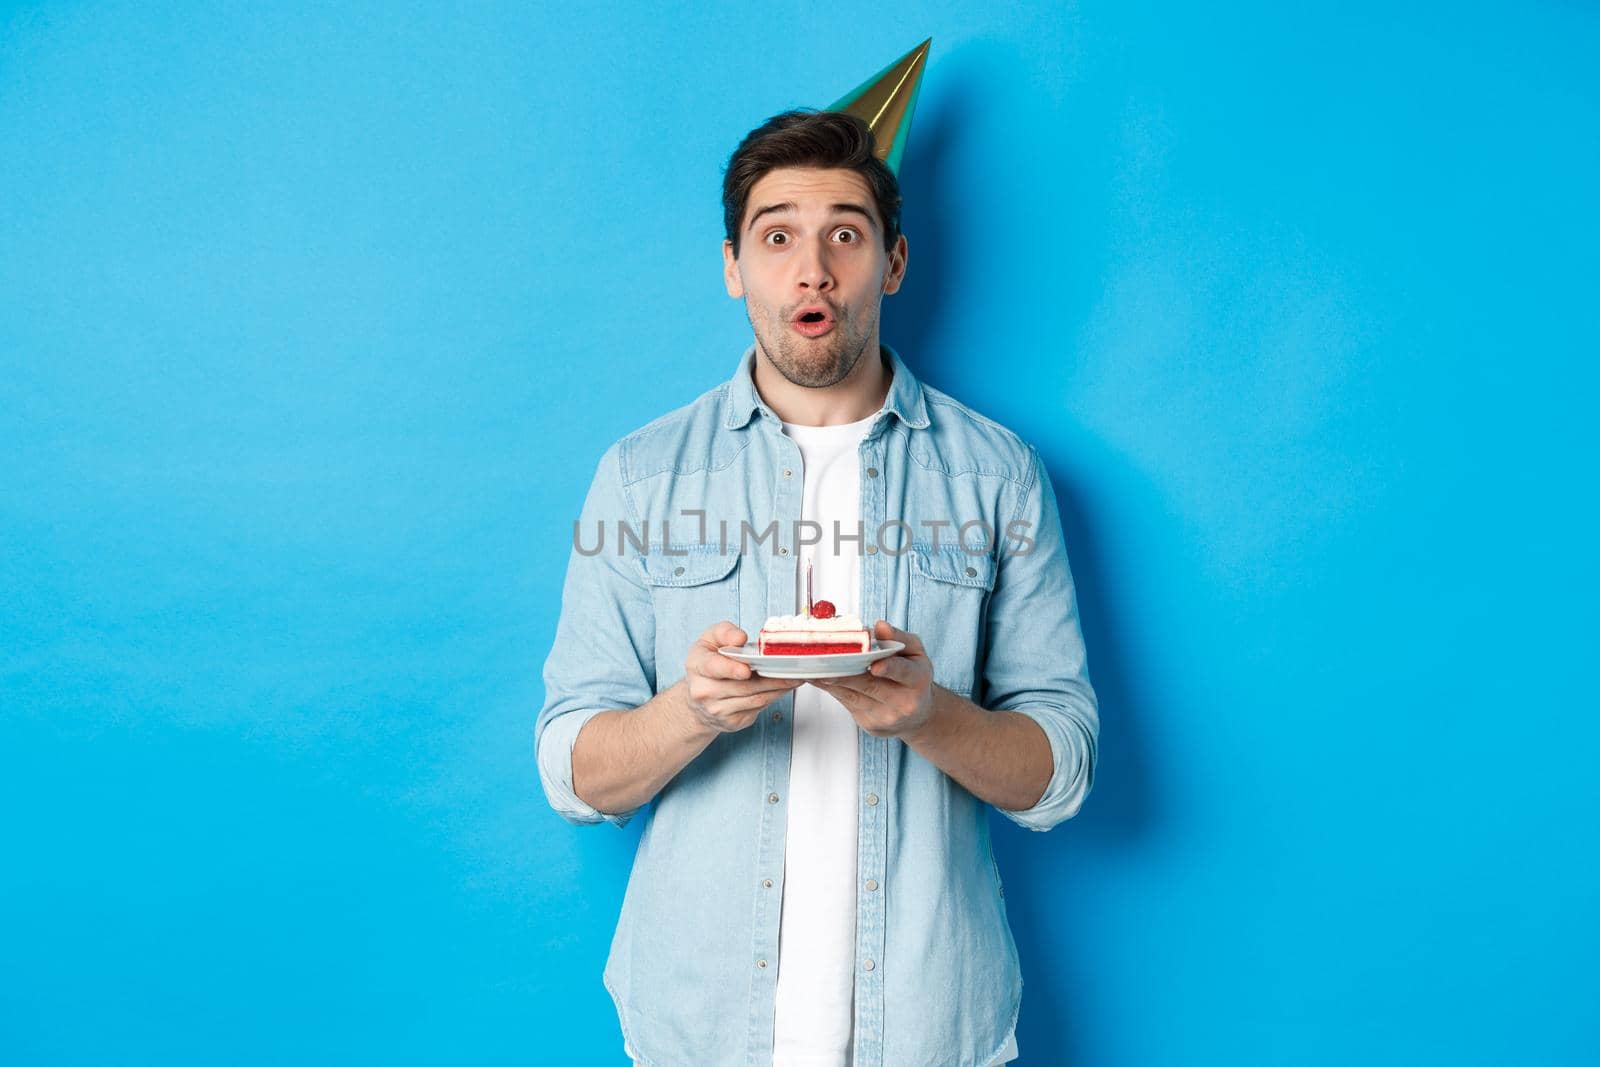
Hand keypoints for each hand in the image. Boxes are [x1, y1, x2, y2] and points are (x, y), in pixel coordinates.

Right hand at [680, 622, 802, 736]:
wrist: (699, 697)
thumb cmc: (709, 663)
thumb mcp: (710, 639)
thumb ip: (724, 632)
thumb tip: (740, 638)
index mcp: (697, 665)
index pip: (713, 667)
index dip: (730, 669)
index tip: (746, 669)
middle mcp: (704, 691)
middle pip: (742, 686)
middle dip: (770, 678)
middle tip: (791, 669)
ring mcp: (717, 710)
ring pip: (755, 699)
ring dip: (778, 688)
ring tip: (794, 677)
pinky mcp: (732, 722)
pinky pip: (758, 708)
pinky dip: (774, 697)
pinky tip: (783, 688)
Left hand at [811, 620, 936, 739]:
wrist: (917, 715)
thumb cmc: (913, 677)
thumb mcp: (915, 653)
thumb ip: (898, 637)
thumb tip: (880, 626)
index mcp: (917, 679)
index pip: (903, 672)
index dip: (889, 668)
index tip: (874, 665)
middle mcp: (903, 702)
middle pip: (870, 685)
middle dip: (844, 673)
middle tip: (823, 660)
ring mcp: (885, 716)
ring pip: (852, 695)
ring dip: (829, 680)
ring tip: (811, 667)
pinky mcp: (869, 724)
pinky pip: (845, 702)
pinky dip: (829, 688)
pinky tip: (816, 677)